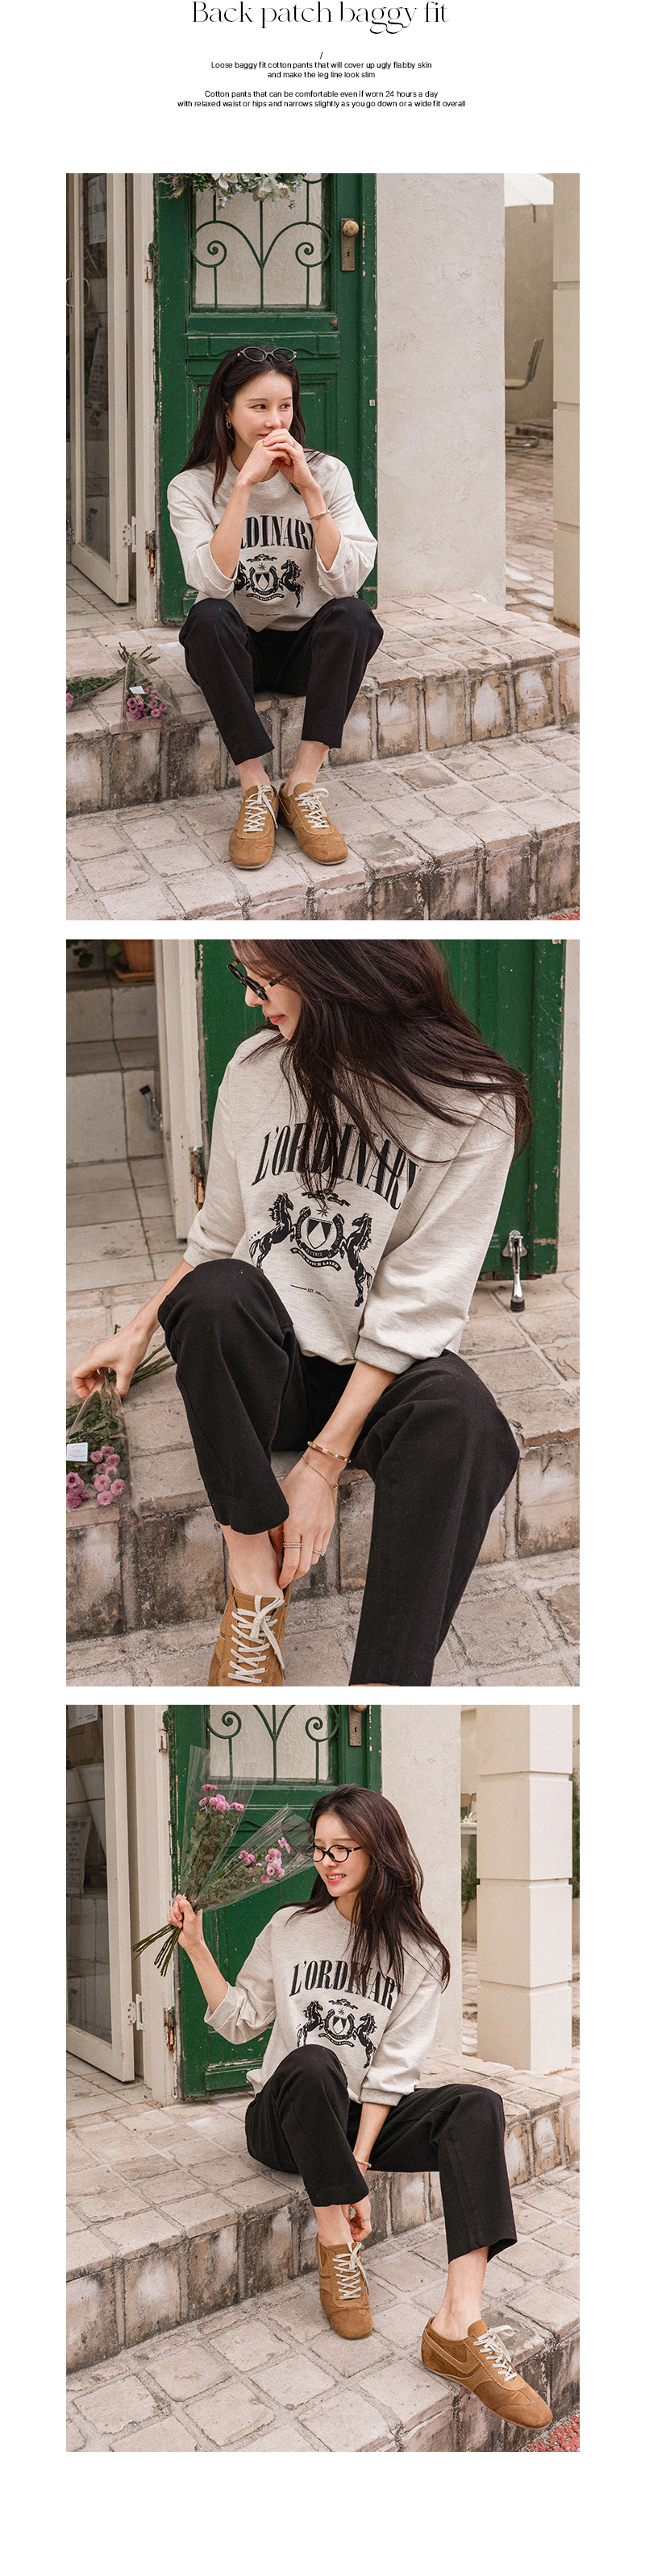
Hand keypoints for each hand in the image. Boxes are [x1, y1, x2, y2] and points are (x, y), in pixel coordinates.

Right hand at [71, 1314, 152, 1400]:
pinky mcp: (108, 1352)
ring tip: (107, 1388)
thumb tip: (117, 1396)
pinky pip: (100, 1366)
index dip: (78, 1388)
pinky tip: (111, 1379)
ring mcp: (101, 1353)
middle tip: (101, 1394)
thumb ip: (121, 1387)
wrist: (140, 1330)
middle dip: (90, 1386)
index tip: (86, 1396)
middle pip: (84, 1374)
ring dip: (97, 1381)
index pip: (77, 1375)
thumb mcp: (127, 1371)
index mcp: (95, 1359)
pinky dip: (103, 1375)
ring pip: (92, 1370)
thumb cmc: (132, 1345)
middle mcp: (95, 1355)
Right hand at [167, 1893, 203, 1954]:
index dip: (180, 1904)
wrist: (190, 1943)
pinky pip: (169, 1916)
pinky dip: (171, 1921)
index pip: (184, 1898)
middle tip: (181, 1919)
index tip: (182, 1910)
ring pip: (171, 1910)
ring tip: (180, 1924)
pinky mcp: (176, 1920)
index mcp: (193, 1907)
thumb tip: (179, 1896)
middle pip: (176, 1904)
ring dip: (174, 1918)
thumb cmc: (194, 1932)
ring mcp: (181, 1915)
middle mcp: (187, 1910)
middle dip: (176, 1913)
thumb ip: (185, 1906)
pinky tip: (177, 1926)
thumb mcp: (191, 1917)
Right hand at [237, 435, 295, 493]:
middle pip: (279, 440)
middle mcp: (262, 443)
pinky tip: (288, 463)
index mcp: (260, 443)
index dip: (282, 446)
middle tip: (292, 455)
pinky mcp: (268, 454)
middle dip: (287, 448)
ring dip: (288, 453)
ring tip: (290, 460)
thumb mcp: (262, 461)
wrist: (247, 477)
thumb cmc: (254, 471)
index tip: (288, 453)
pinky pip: (282, 452)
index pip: (275, 439)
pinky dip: (286, 457)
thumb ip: (269, 456)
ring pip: (282, 446)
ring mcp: (265, 448)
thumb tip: (277, 456)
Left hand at [254, 428, 317, 502]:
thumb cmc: (292, 473)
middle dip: (272, 435)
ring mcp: (297, 449)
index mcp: (292, 446)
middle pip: (283, 432)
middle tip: (263, 440)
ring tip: (265, 444)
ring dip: (273, 439)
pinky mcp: (297, 455)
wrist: (302, 482)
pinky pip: (286, 446)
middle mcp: (296, 445)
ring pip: (285, 437)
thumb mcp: (281, 463)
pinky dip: (277, 446)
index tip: (264, 440)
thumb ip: (275, 456)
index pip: (282, 433)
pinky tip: (270, 449)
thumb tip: (265, 452)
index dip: (273, 434)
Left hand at [269, 1456, 336, 1588]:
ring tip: (294, 1562)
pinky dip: (313, 1554)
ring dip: (304, 1565)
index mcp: (294, 1526)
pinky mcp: (329, 1526)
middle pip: (305, 1566)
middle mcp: (310, 1530)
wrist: (317, 1472)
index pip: (291, 1562)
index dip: (285, 1576)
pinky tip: (305, 1549)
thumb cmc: (294, 1486)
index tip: (280, 1582)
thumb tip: (275, 1551)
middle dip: (294, 1577)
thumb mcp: (277, 1508)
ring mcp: (322, 1529)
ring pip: (315, 1559)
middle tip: (286, 1578)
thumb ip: (275, 1532)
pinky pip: (322, 1548)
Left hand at [342, 2193, 371, 2242]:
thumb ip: (345, 2218)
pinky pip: (359, 2216)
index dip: (360, 2236)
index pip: (367, 2229)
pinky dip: (354, 2220)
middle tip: (346, 2230)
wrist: (350, 2177)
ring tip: (345, 2223)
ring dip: (354, 2225)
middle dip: (355, 2230)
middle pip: (364, 2226)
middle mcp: (366, 2209)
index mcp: (364, 2210)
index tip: (352, 2238)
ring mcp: (364, 2207)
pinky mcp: (362, 2205)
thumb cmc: (347, 2189)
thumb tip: (344, 2228)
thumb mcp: (343, 2205)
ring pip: (362, 2222)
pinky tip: (347, 2218)